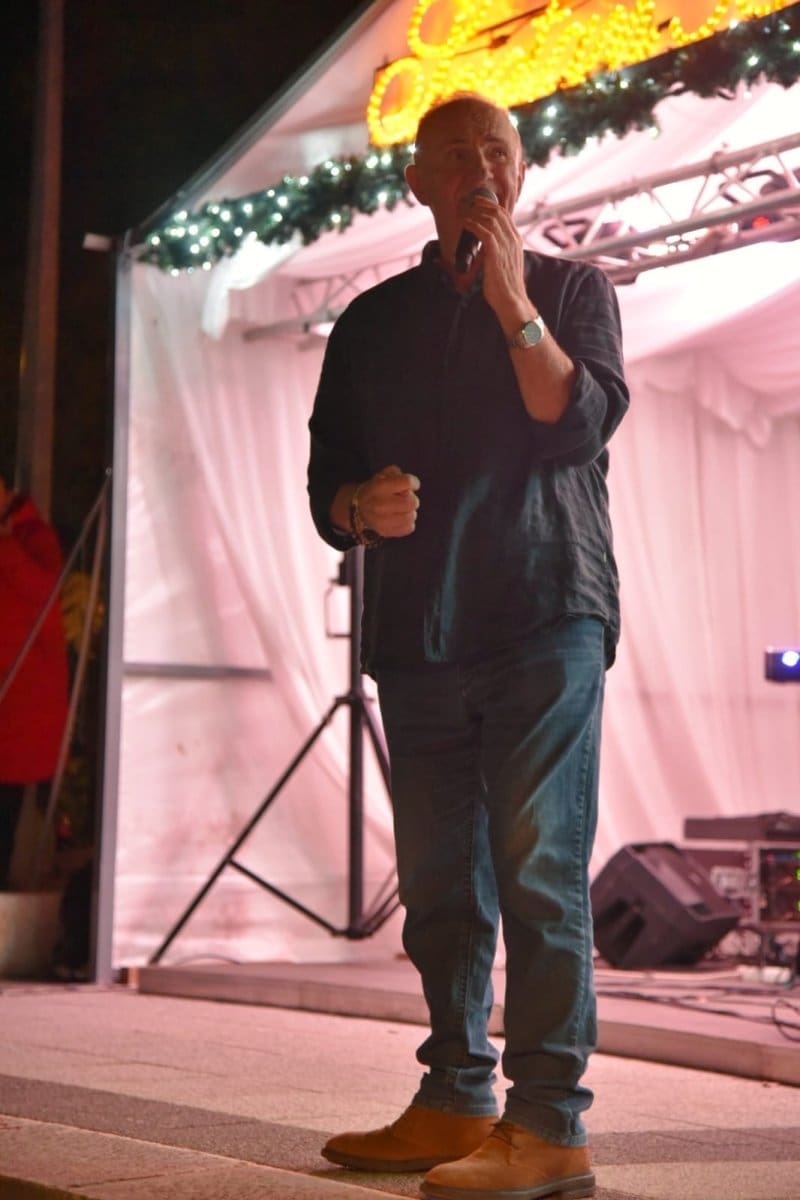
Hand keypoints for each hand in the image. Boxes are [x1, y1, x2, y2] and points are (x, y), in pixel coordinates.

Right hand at [355, 465, 419, 537]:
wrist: (359, 508)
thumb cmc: (376, 489)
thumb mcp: (383, 474)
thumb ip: (397, 474)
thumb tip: (409, 487)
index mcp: (379, 487)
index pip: (407, 482)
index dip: (414, 482)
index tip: (411, 485)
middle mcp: (380, 504)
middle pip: (412, 502)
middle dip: (412, 499)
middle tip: (405, 498)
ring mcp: (382, 521)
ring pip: (412, 516)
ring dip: (410, 511)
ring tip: (402, 509)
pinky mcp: (385, 532)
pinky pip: (409, 528)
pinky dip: (408, 522)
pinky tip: (401, 518)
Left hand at [462, 194, 530, 328]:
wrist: (511, 300)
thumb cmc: (504, 286)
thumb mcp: (503, 264)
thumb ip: (496, 252)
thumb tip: (483, 249)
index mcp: (516, 240)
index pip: (504, 214)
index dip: (489, 204)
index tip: (475, 202)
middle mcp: (513, 239)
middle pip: (497, 211)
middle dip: (480, 203)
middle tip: (465, 202)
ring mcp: (506, 245)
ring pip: (490, 218)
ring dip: (473, 212)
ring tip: (461, 211)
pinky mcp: (496, 252)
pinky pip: (484, 231)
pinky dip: (472, 224)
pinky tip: (463, 222)